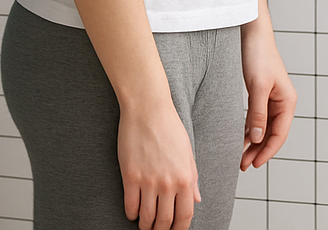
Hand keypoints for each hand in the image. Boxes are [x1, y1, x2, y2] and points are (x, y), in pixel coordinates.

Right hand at [118, 102, 200, 229]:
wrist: (148, 109)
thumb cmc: (168, 127)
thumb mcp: (187, 153)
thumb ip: (192, 179)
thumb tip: (196, 200)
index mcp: (185, 178)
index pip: (184, 216)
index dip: (179, 229)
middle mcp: (168, 183)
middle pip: (165, 221)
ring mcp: (149, 180)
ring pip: (146, 217)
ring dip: (145, 225)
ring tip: (144, 224)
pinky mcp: (131, 175)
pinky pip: (130, 204)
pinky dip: (131, 213)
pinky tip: (132, 212)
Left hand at [240, 25, 295, 169]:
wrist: (252, 32)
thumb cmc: (257, 55)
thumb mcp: (257, 86)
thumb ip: (257, 113)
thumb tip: (257, 138)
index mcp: (287, 102)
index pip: (279, 134)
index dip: (267, 151)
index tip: (254, 164)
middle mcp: (283, 102)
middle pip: (272, 133)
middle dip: (258, 150)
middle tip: (243, 165)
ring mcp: (273, 98)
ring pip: (264, 127)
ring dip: (253, 142)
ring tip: (240, 157)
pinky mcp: (261, 93)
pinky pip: (258, 117)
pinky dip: (250, 128)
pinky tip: (241, 138)